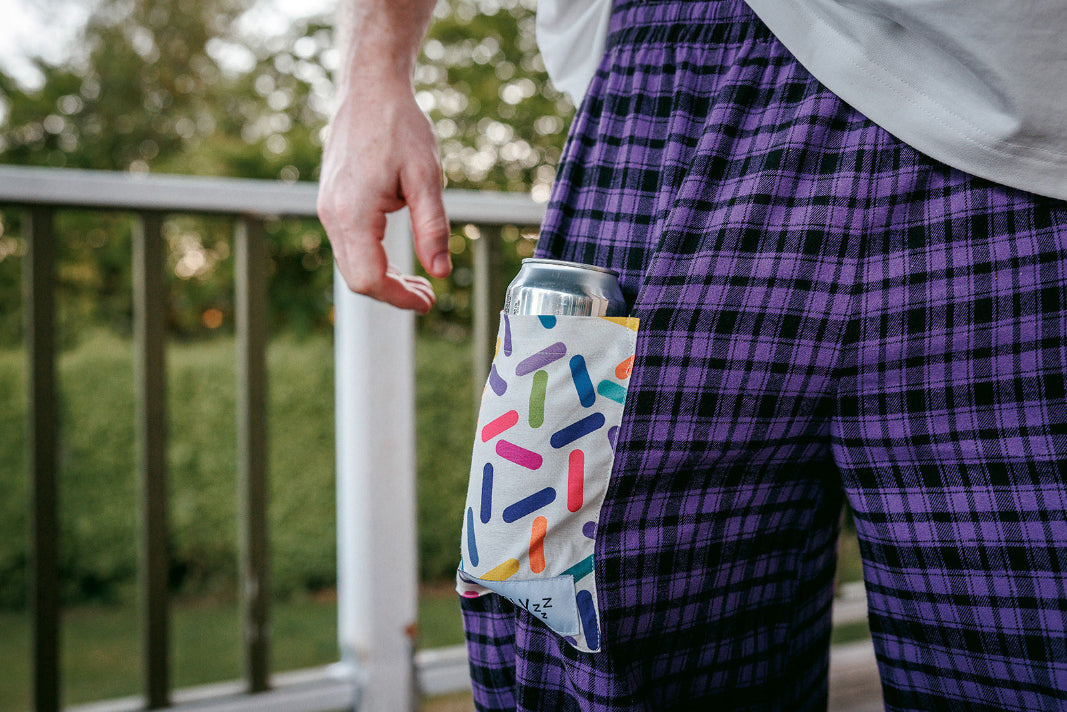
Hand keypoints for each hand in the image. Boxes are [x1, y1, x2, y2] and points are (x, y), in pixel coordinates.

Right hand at [318, 78, 451, 312]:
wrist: (369, 88)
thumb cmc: (400, 126)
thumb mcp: (427, 178)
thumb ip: (432, 228)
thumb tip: (442, 272)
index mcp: (353, 213)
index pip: (370, 278)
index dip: (399, 298)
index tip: (429, 302)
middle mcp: (331, 215)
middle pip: (357, 278)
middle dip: (393, 293)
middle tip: (428, 296)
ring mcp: (326, 207)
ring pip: (351, 263)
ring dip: (384, 278)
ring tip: (420, 281)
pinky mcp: (330, 200)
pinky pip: (348, 244)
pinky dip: (372, 259)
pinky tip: (398, 257)